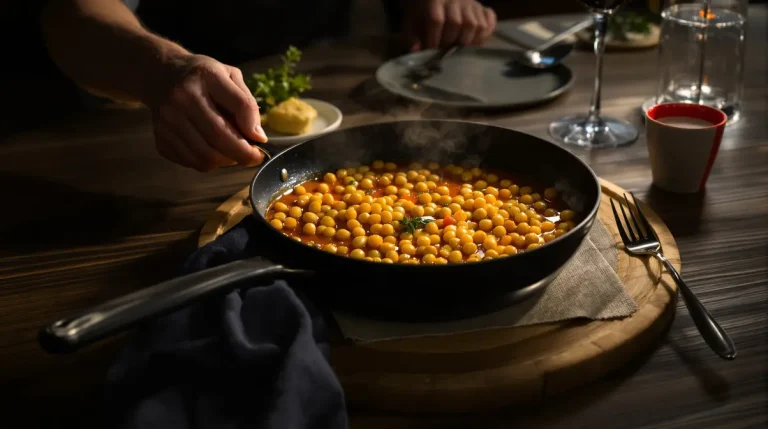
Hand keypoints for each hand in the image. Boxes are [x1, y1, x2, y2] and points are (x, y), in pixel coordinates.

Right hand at [146, 54, 267, 171]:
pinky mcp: (160, 138)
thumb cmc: (202, 78)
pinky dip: (206, 162)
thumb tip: (258, 137)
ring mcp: (168, 120)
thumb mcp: (229, 76)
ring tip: (230, 152)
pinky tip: (210, 149)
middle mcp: (182, 98)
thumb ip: (246, 104)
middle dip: (243, 154)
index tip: (261, 141)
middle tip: (252, 157)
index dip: (254, 129)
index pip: (240, 105)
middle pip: (220, 137)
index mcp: (206, 76)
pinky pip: (191, 162)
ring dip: (225, 161)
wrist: (160, 75)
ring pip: (205, 156)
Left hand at [404, 0, 496, 50]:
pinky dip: (486, 32)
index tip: (431, 51)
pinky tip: (477, 41)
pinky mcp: (482, 8)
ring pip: (476, 24)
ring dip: (469, 40)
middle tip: (446, 51)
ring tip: (461, 49)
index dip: (433, 38)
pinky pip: (490, 19)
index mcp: (435, 0)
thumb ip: (410, 36)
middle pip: (458, 23)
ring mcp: (471, 3)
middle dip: (451, 41)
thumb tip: (416, 50)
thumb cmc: (421, 11)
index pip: (436, 20)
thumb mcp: (411, 21)